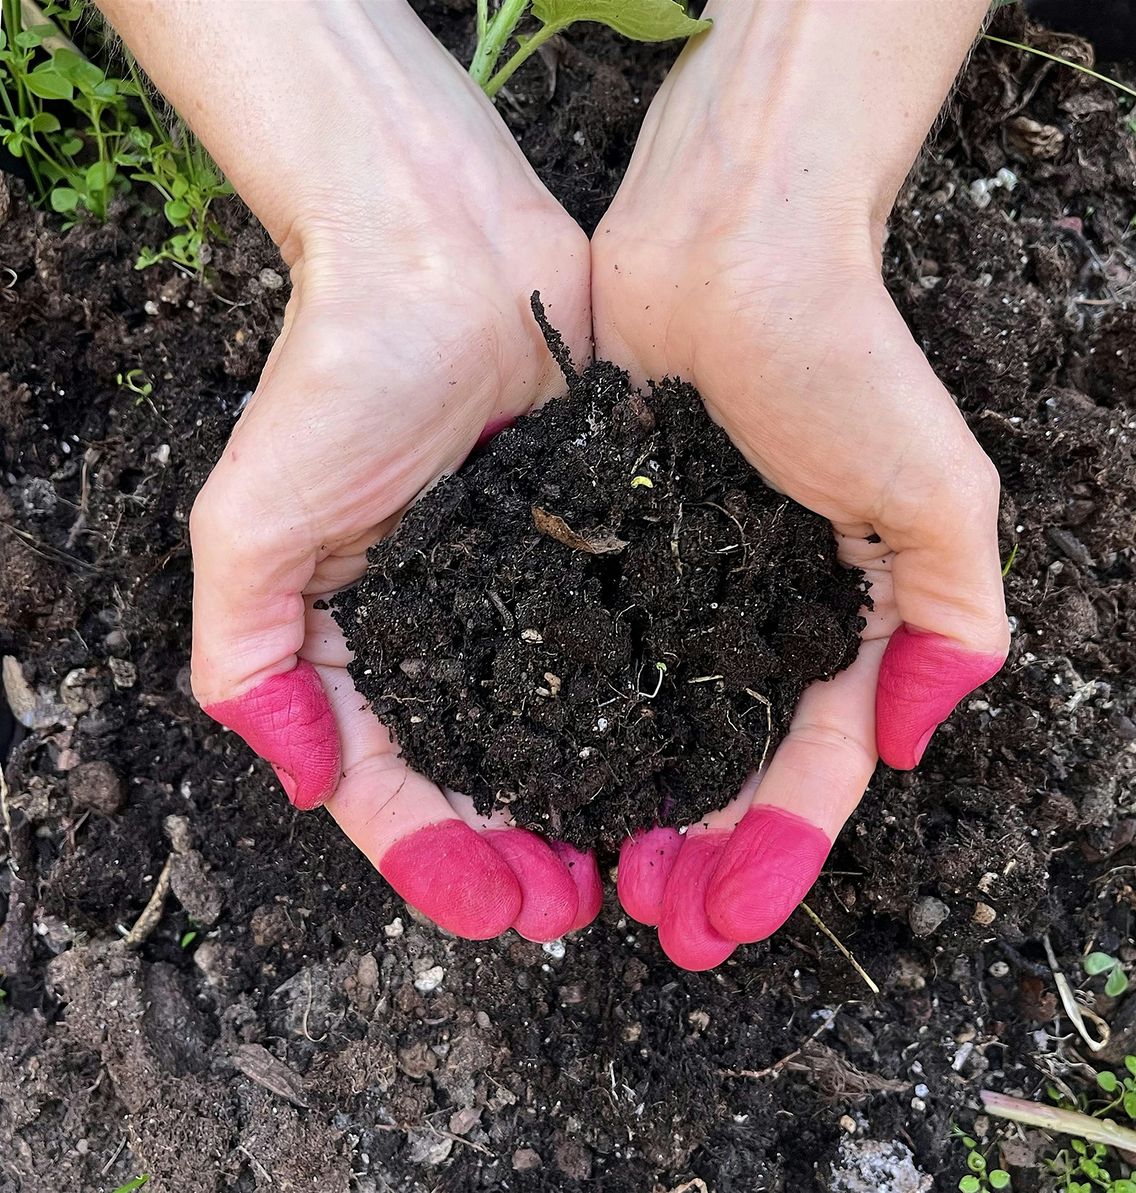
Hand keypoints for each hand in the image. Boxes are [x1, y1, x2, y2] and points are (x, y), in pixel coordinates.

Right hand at [172, 7, 599, 940]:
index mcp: (363, 640)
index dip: (432, 855)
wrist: (444, 255)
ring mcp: (527, 591)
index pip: (389, 781)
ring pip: (560, 727)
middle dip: (518, 853)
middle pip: (481, 774)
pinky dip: (643, 711)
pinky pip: (622, 646)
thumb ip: (249, 657)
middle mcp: (449, 629)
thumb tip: (303, 779)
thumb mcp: (252, 524)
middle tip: (572, 909)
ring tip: (633, 865)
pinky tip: (681, 760)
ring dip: (588, 804)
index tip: (491, 908)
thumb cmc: (339, 378)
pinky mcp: (596, 546)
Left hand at [593, 1, 1008, 968]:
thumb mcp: (932, 488)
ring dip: (622, 808)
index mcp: (831, 621)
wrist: (730, 246)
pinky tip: (526, 775)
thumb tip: (913, 735)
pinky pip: (579, 646)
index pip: (808, 766)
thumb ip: (950, 614)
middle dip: (694, 854)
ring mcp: (671, 583)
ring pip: (644, 725)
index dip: (773, 849)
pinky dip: (559, 716)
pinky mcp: (599, 541)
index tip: (725, 919)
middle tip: (650, 925)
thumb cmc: (839, 355)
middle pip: (720, 766)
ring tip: (582, 881)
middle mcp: (747, 616)